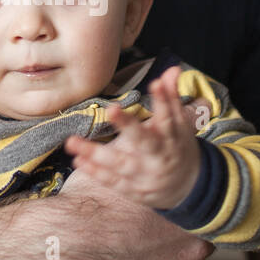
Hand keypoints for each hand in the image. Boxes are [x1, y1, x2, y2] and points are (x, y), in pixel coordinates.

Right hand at [57, 166, 215, 259]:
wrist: (62, 250)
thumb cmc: (82, 210)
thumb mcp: (112, 174)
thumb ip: (132, 158)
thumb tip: (138, 133)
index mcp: (182, 214)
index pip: (200, 221)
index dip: (184, 227)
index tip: (172, 231)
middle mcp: (191, 247)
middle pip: (202, 252)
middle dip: (186, 252)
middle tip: (165, 254)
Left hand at [64, 65, 200, 208]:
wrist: (187, 187)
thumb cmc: (178, 147)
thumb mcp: (180, 124)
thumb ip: (171, 97)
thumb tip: (173, 68)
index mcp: (173, 138)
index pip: (169, 117)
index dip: (163, 100)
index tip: (154, 82)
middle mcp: (160, 157)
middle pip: (144, 142)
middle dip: (128, 126)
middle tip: (111, 109)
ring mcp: (147, 176)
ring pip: (121, 165)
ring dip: (96, 154)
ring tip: (72, 142)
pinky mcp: (135, 190)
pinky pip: (114, 182)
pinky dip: (95, 173)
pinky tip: (78, 160)